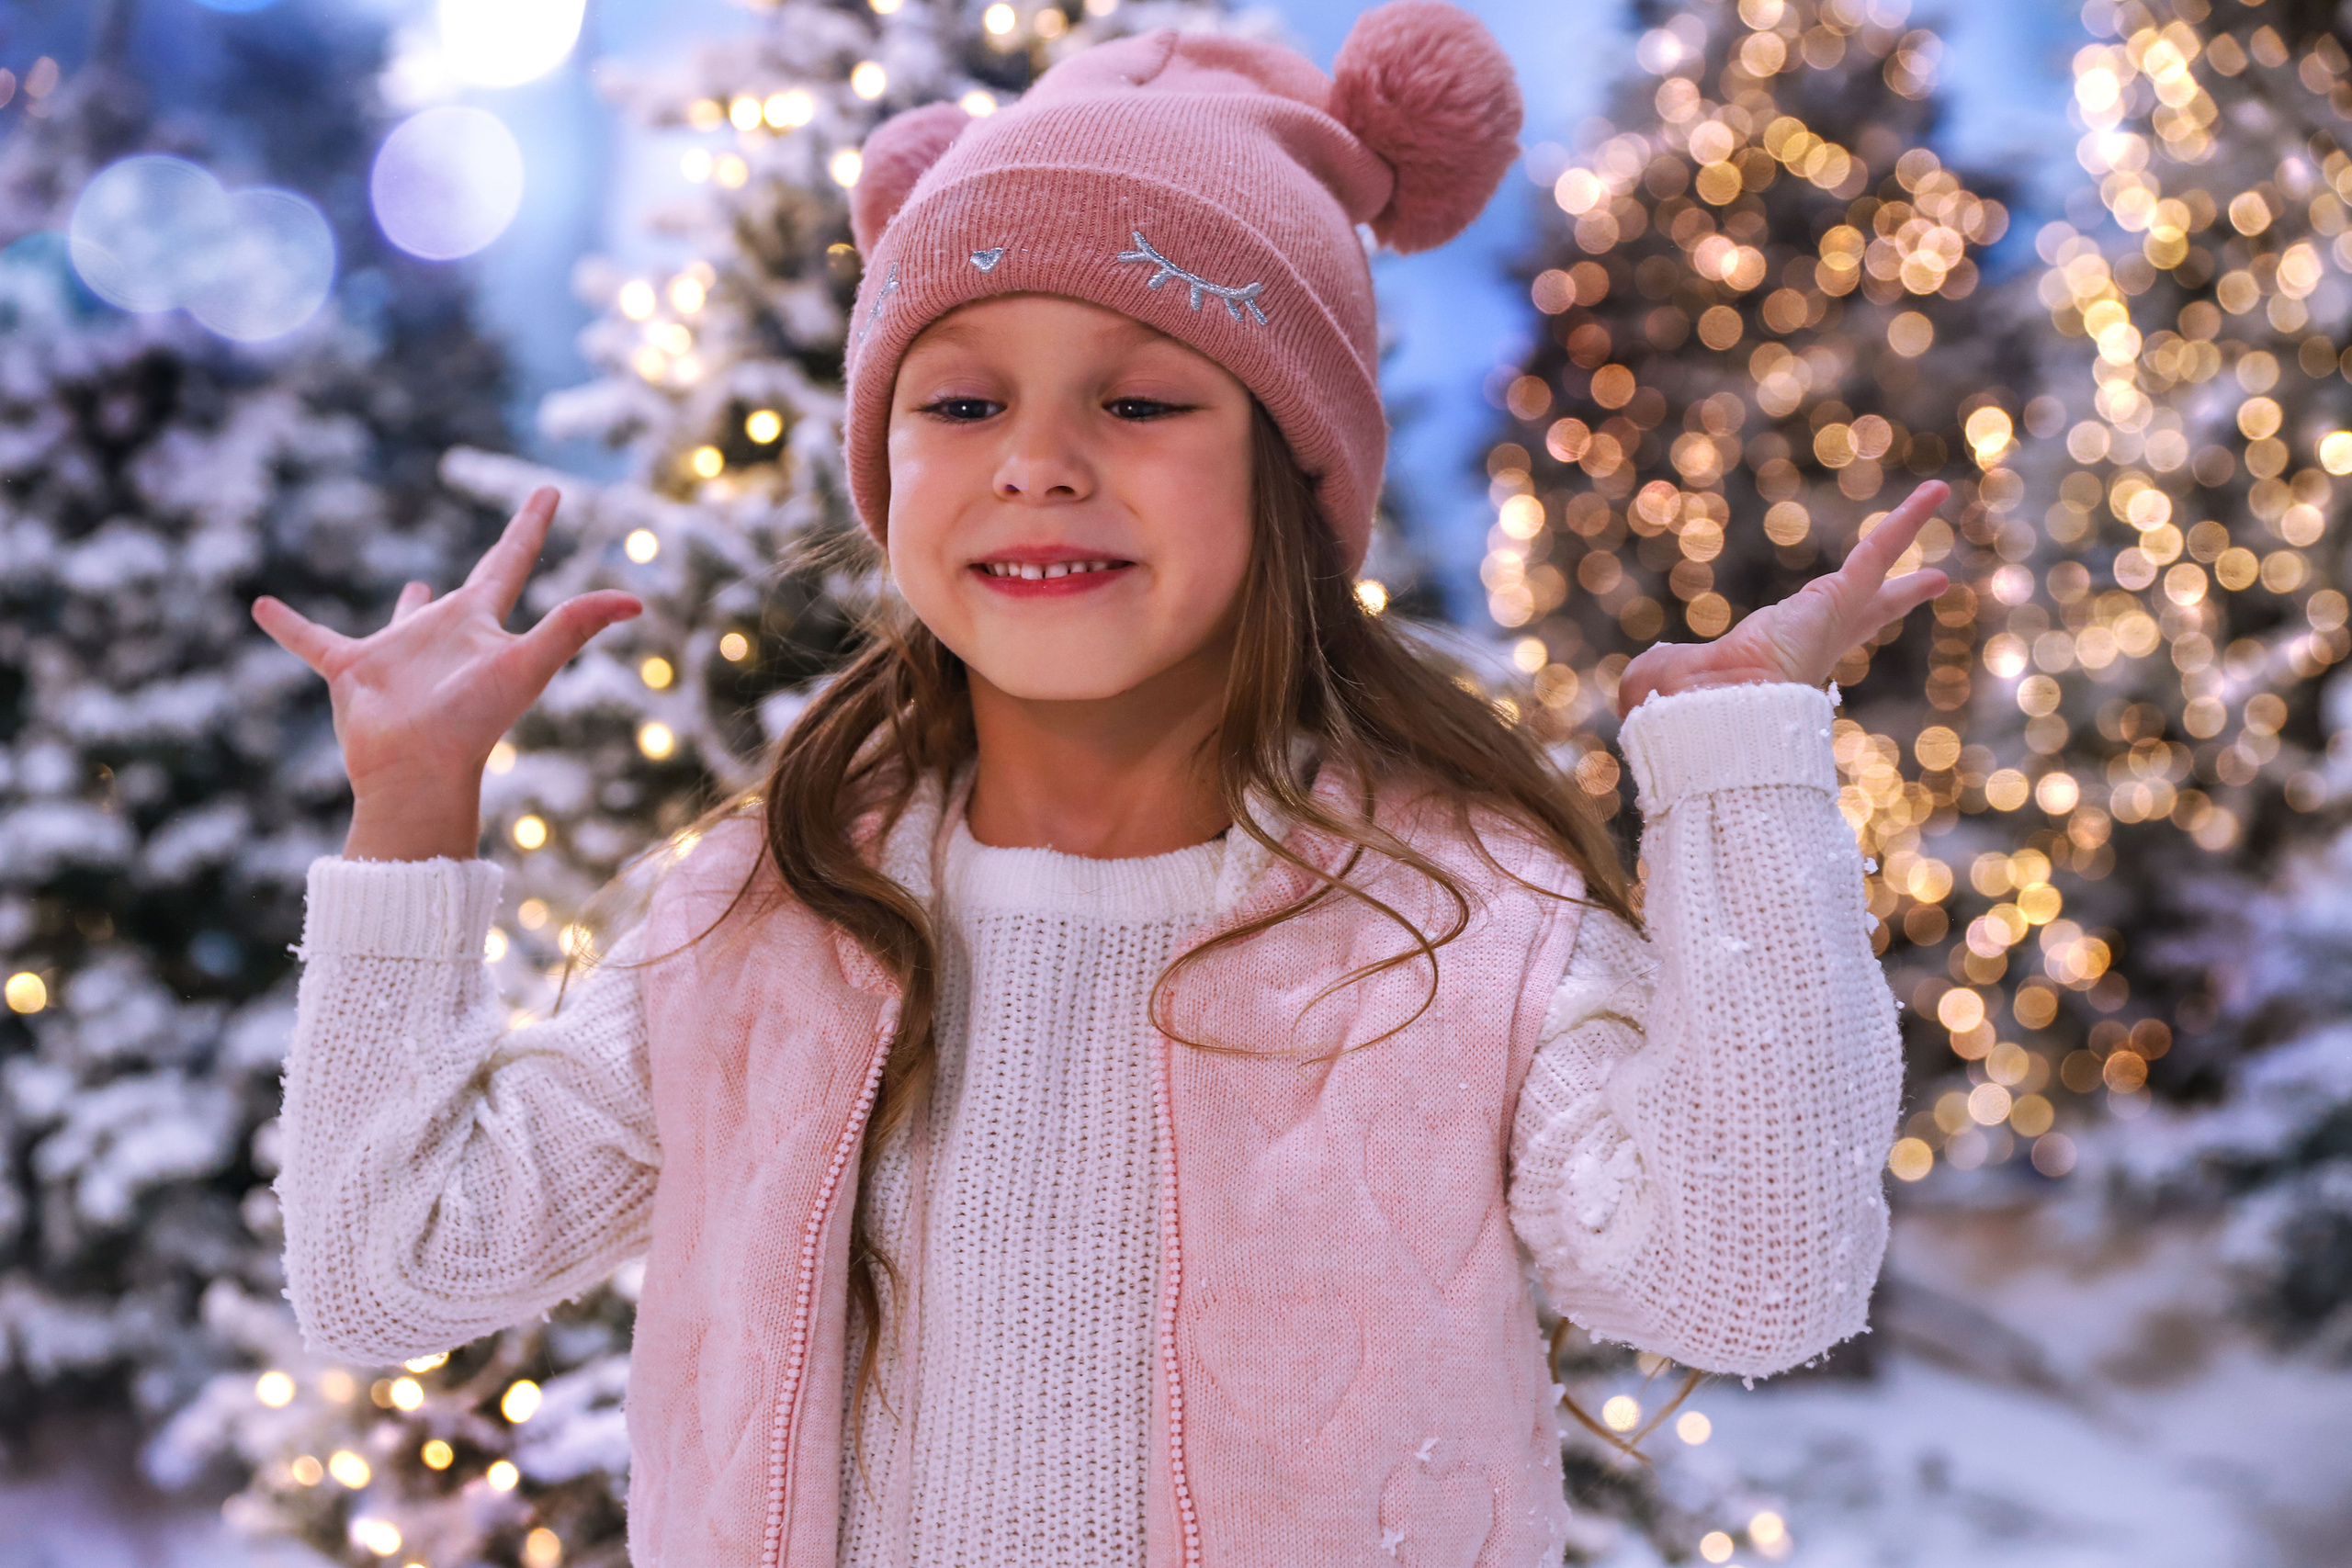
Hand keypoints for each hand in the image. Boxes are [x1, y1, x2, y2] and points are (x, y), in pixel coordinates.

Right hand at [252, 487, 641, 859]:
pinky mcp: (352, 673)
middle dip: (494, 562)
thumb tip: (636, 600)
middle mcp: (445, 636)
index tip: (551, 491)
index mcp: (481, 626)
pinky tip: (259, 605)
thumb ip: (574, 626)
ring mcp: (399, 656)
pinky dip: (287, 625)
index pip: (511, 561)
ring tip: (413, 586)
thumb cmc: (474, 722)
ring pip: (402, 619)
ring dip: (406, 604)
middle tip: (512, 537)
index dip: (531, 525)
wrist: (418, 773)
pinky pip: (312, 641)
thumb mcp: (527, 664)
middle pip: (471, 590)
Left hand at [1615, 480, 1951, 719]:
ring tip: (1934, 500)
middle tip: (1932, 583)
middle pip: (1866, 616)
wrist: (1719, 715)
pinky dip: (1907, 519)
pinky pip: (1878, 551)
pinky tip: (1935, 489)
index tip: (1832, 636)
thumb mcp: (1671, 681)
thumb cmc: (1688, 709)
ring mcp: (1833, 621)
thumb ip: (1664, 672)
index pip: (1808, 645)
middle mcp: (1815, 646)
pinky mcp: (1841, 598)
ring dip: (1904, 533)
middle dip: (1894, 600)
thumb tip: (1648, 677)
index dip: (1822, 638)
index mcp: (1780, 665)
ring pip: (1877, 572)